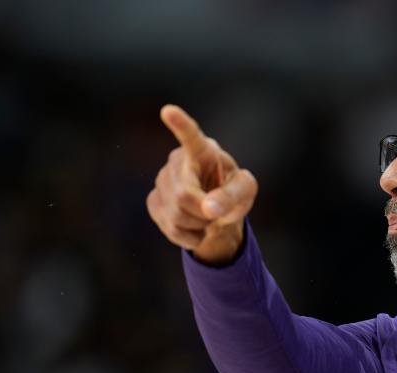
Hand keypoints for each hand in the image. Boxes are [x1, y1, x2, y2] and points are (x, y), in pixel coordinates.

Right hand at [146, 105, 257, 264]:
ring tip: (206, 216)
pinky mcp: (153, 201)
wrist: (216, 210)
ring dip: (199, 225)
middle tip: (216, 212)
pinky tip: (195, 227)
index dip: (180, 125)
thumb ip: (231, 197)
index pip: (191, 136)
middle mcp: (176, 161)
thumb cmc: (233, 191)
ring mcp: (161, 180)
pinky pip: (171, 228)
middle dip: (204, 213)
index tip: (168, 110)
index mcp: (203, 150)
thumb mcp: (244, 192)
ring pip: (176, 215)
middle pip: (184, 196)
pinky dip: (190, 236)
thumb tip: (208, 209)